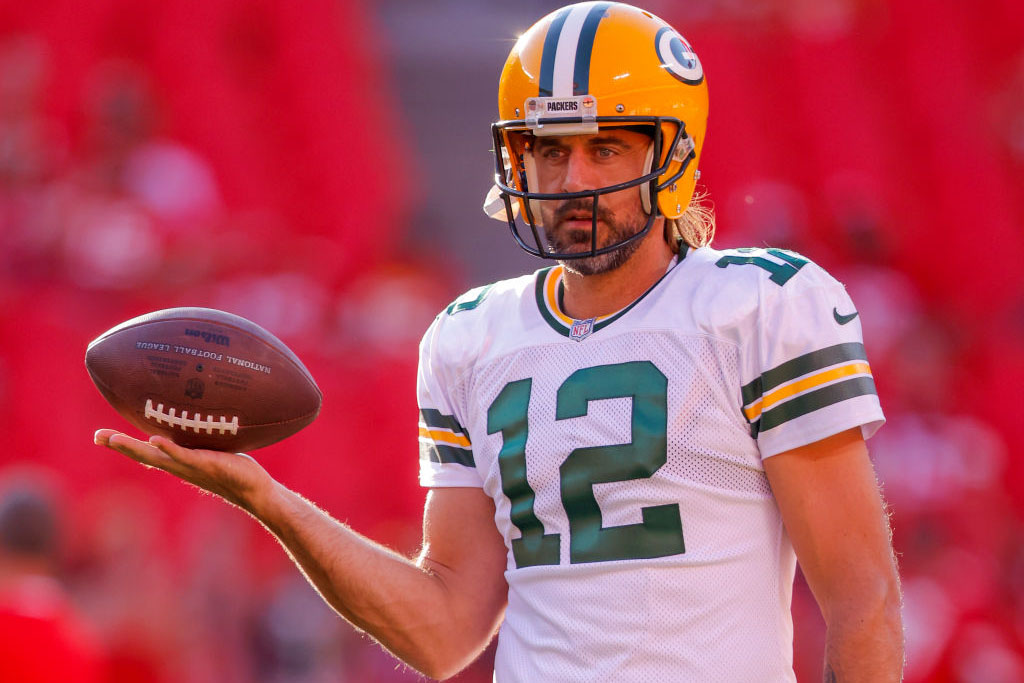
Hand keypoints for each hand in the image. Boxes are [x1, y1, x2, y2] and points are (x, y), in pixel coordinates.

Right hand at [94, 429, 274, 511]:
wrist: (254, 489)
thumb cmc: (234, 468)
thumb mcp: (212, 451)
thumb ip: (200, 442)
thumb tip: (194, 422)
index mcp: (178, 461)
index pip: (145, 452)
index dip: (122, 445)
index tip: (98, 436)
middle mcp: (179, 466)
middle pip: (142, 455)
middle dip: (119, 446)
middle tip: (97, 436)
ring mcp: (190, 466)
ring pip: (157, 456)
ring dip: (134, 448)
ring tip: (113, 438)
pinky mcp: (206, 464)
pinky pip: (184, 456)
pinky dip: (169, 449)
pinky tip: (154, 439)